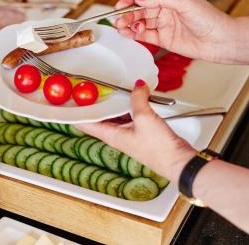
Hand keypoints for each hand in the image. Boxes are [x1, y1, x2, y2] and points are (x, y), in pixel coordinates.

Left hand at [76, 79, 195, 182]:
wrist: (178, 162)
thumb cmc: (159, 150)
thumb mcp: (145, 118)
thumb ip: (138, 99)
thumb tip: (137, 86)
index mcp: (110, 135)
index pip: (84, 123)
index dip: (76, 111)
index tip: (70, 97)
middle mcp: (115, 135)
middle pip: (99, 117)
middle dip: (96, 102)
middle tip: (91, 87)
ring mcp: (127, 134)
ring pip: (114, 115)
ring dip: (115, 103)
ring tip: (114, 88)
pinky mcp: (139, 132)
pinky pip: (128, 116)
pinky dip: (129, 106)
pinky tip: (136, 96)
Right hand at [115, 0, 235, 62]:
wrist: (220, 40)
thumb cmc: (208, 18)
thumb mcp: (184, 2)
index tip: (120, 5)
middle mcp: (165, 10)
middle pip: (140, 10)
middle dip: (127, 14)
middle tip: (118, 20)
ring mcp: (164, 25)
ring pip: (141, 23)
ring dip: (129, 25)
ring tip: (121, 27)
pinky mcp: (164, 39)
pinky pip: (146, 35)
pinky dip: (135, 35)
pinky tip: (128, 34)